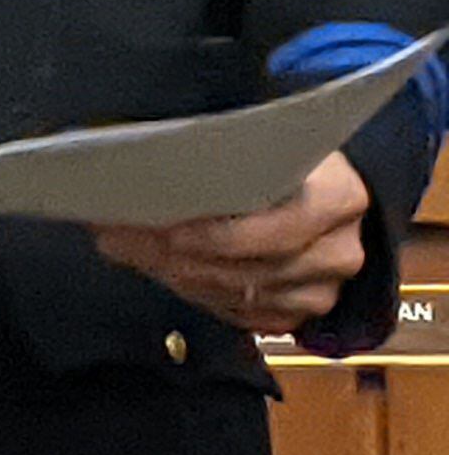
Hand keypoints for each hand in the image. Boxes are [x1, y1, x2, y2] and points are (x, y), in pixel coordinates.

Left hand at [96, 153, 370, 337]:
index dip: (218, 234)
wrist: (319, 187)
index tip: (163, 227)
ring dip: (173, 272)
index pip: (280, 227)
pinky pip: (238, 314)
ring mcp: (323, 288)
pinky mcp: (298, 312)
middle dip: (173, 253)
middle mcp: (340, 251)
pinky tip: (157, 268)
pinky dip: (192, 291)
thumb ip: (219, 156)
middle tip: (115, 235)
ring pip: (236, 293)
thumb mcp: (260, 140)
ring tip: (122, 246)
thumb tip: (140, 167)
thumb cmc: (280, 156)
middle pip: (249, 268)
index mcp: (340, 198)